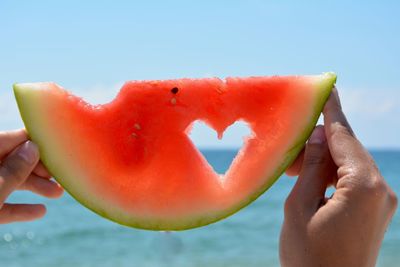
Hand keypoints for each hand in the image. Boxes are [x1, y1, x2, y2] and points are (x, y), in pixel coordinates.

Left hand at [0, 129, 62, 223]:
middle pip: (12, 160)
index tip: (60, 146)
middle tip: (60, 174)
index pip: (13, 139)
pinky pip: (1, 204)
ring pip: (8, 181)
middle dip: (38, 168)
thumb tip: (33, 147)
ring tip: (58, 194)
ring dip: (34, 186)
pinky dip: (19, 207)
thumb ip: (14, 170)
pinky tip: (40, 211)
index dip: (37, 142)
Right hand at [280, 88, 397, 266]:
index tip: (327, 85)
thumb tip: (321, 135)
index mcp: (364, 187)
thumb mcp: (299, 207)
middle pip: (349, 149)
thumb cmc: (308, 258)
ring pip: (350, 165)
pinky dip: (331, 175)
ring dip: (323, 160)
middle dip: (320, 140)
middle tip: (290, 142)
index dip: (331, 111)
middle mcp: (381, 190)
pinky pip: (354, 181)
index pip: (344, 136)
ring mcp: (382, 202)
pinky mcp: (376, 211)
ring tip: (293, 167)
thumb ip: (313, 167)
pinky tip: (310, 179)